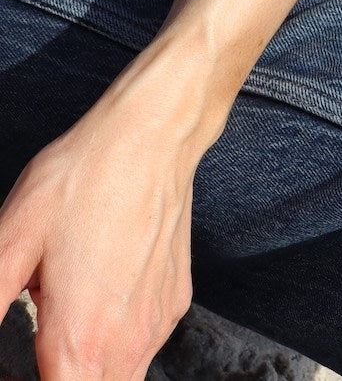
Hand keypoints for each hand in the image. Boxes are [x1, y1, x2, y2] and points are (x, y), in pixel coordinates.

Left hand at [0, 48, 219, 380]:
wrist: (154, 134)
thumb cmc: (84, 177)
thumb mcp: (12, 237)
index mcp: (78, 343)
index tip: (9, 370)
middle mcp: (125, 346)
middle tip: (28, 357)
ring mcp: (155, 326)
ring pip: (121, 380)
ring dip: (85, 368)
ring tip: (61, 327)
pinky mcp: (175, 302)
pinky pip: (143, 345)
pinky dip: (116, 341)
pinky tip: (100, 295)